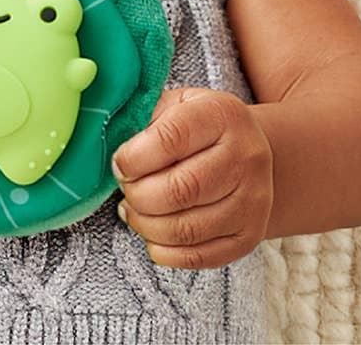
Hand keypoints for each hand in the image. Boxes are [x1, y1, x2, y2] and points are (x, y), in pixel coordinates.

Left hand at [112, 88, 273, 268]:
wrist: (251, 151)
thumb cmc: (200, 125)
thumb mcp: (176, 104)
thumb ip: (144, 117)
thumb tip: (108, 141)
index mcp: (221, 115)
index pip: (171, 138)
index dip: (134, 157)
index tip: (118, 164)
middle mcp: (245, 156)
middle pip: (180, 190)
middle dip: (138, 195)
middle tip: (125, 188)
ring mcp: (252, 200)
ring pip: (187, 228)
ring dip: (146, 225)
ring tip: (132, 210)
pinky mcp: (248, 235)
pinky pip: (199, 256)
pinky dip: (164, 251)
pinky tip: (151, 233)